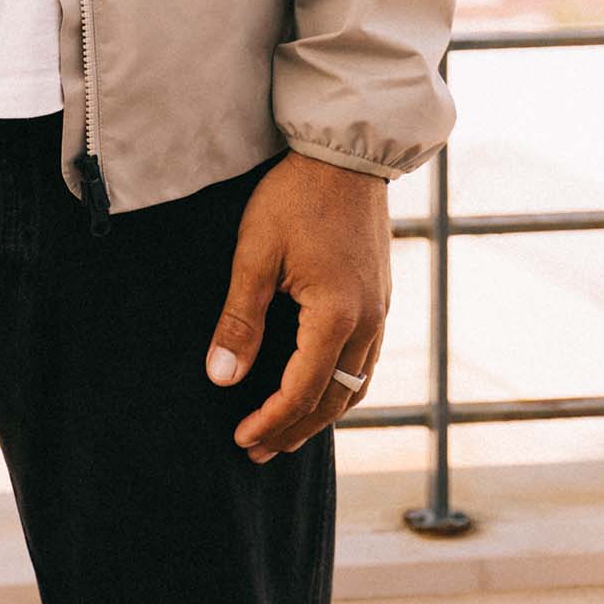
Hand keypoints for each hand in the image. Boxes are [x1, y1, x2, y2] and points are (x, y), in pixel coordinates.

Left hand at [203, 150, 389, 460]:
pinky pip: (365, 361)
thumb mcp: (256, 253)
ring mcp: (381, 311)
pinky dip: (341, 386)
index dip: (270, 421)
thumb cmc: (295, 196)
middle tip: (257, 451)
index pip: (302, 391)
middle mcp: (368, 322)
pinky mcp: (382, 298)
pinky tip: (319, 387)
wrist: (346, 153)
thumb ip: (241, 319)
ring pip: (356, 385)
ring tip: (286, 432)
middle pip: (334, 400)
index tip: (241, 440)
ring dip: (321, 414)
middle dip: (294, 430)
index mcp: (337, 316)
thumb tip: (221, 378)